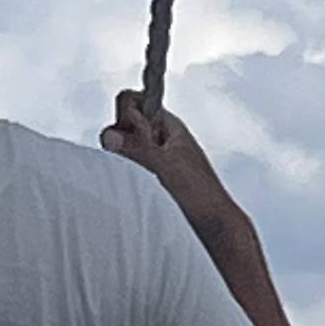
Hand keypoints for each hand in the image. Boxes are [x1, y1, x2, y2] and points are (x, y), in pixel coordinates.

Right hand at [101, 91, 243, 251]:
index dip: (127, 116)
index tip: (134, 136)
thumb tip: (110, 134)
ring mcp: (154, 155)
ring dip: (124, 158)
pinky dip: (126, 171)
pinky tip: (140, 184)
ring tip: (144, 176)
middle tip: (141, 160)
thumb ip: (136, 148)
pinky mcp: (151, 173)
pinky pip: (127, 163)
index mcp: (168, 124)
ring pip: (123, 146)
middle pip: (123, 124)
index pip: (133, 101)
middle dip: (121, 139)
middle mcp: (159, 136)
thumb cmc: (201, 193)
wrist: (214, 224)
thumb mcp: (165, 165)